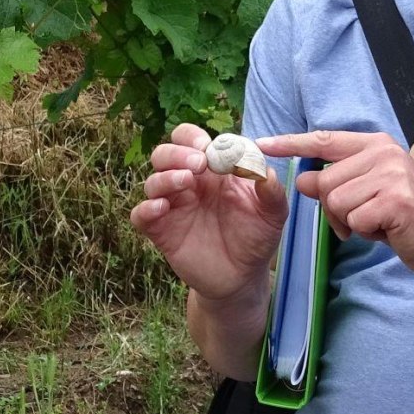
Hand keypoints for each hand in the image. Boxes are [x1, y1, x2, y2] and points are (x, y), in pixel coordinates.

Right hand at [130, 123, 288, 301]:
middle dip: (177, 152)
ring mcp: (173, 207)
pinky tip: (162, 208)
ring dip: (165, 176)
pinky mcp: (162, 231)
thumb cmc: (256, 236)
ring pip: (152, 181)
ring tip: (186, 181)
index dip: (192, 137)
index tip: (206, 147)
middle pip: (164, 154)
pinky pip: (140, 215)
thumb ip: (272, 190)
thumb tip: (266, 171)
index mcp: (211, 170)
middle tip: (198, 164)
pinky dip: (146, 208)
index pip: (189, 139)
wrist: (242, 276)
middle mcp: (188, 183)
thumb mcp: (272, 213)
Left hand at [258, 129, 413, 284]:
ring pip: (336, 202)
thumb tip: (300, 179)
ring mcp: (391, 174)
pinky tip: (386, 231)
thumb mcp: (367, 193)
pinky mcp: (395, 199)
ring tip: (377, 223)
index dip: (290, 143)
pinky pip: (353, 220)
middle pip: (325, 181)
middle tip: (362, 219)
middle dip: (335, 209)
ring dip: (350, 222)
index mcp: (376, 144)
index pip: (324, 140)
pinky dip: (365, 233)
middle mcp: (384, 152)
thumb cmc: (403, 218)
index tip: (260, 143)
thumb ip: (336, 183)